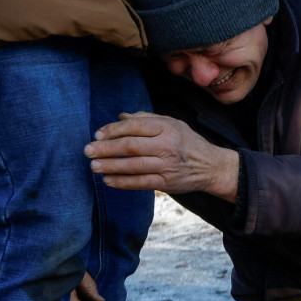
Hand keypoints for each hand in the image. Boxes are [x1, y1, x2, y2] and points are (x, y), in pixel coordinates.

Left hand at [85, 112, 239, 201]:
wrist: (212, 167)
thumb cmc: (189, 143)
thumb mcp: (173, 124)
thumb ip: (146, 118)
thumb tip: (120, 116)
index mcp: (167, 127)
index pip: (135, 126)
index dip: (113, 130)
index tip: (97, 134)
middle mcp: (167, 145)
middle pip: (131, 146)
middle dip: (106, 148)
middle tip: (88, 151)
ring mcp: (167, 165)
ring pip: (134, 165)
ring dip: (111, 166)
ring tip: (94, 166)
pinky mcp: (167, 183)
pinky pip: (141, 183)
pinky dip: (123, 182)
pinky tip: (108, 180)